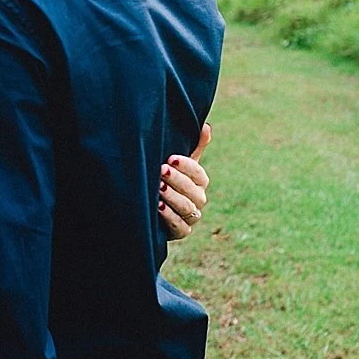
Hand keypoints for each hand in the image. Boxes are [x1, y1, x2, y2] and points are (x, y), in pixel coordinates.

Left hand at [159, 122, 212, 239]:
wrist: (151, 204)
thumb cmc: (168, 178)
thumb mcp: (178, 162)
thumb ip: (194, 146)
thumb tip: (207, 126)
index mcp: (200, 181)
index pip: (198, 173)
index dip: (186, 166)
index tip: (170, 159)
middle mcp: (199, 199)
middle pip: (193, 191)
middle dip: (176, 181)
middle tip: (160, 171)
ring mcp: (191, 217)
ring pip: (187, 208)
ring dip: (172, 198)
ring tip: (157, 188)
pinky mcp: (181, 231)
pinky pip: (180, 226)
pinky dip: (169, 217)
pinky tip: (158, 207)